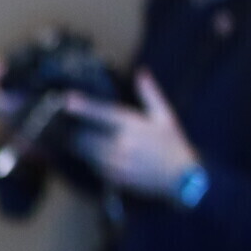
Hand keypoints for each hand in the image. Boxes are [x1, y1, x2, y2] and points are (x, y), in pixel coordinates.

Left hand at [64, 70, 201, 197]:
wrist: (182, 178)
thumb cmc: (173, 143)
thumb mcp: (165, 116)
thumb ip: (150, 94)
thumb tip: (142, 72)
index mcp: (132, 126)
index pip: (103, 113)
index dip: (84, 106)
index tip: (67, 101)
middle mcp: (122, 144)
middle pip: (86, 136)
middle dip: (76, 130)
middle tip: (67, 125)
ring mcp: (117, 162)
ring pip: (86, 152)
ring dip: (79, 145)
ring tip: (76, 138)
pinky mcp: (115, 177)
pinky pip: (93, 166)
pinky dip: (90, 159)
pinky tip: (95, 154)